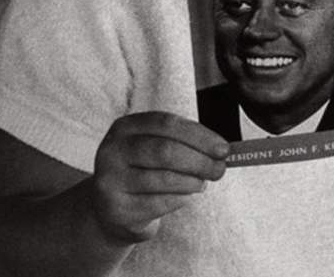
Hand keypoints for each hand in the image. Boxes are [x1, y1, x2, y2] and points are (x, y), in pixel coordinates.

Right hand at [91, 112, 229, 244]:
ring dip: (192, 181)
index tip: (223, 148)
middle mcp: (112, 150)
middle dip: (199, 160)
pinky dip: (180, 199)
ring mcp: (110, 180)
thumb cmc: (144, 171)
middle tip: (220, 169)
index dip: (198, 135)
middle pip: (165, 150)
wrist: (112, 210)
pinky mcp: (116, 209)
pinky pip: (159, 203)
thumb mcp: (155, 147)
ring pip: (164, 179)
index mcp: (125, 127)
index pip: (166, 123)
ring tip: (202, 182)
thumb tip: (221, 150)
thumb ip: (183, 143)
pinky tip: (185, 195)